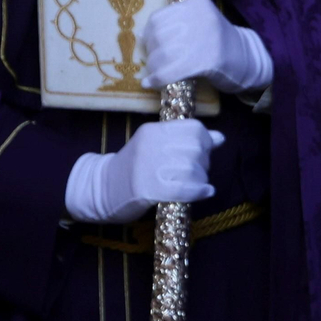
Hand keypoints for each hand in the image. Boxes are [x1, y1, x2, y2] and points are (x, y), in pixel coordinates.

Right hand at [64, 118, 225, 223]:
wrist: (100, 190)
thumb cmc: (133, 168)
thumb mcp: (157, 147)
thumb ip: (186, 141)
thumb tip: (220, 137)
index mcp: (154, 131)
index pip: (193, 128)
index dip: (206, 140)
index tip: (205, 151)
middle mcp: (152, 145)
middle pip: (196, 148)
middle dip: (205, 161)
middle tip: (198, 171)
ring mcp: (148, 167)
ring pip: (192, 169)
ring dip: (201, 179)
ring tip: (197, 184)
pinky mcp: (147, 189)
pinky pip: (183, 188)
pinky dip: (199, 191)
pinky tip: (205, 192)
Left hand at [141, 0, 272, 93]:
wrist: (247, 59)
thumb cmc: (218, 43)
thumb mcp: (200, 22)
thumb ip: (175, 24)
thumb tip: (141, 37)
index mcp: (197, 4)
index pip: (159, 17)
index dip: (148, 35)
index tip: (149, 46)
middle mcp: (201, 16)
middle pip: (159, 36)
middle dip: (151, 53)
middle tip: (153, 62)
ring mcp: (206, 37)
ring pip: (163, 54)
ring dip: (154, 68)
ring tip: (155, 74)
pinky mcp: (207, 60)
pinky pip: (171, 71)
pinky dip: (158, 79)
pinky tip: (151, 84)